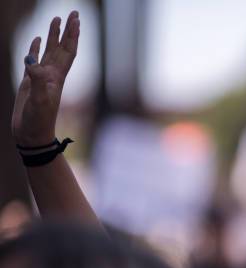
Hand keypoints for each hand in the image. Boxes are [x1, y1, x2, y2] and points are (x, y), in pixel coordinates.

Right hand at [12, 11, 79, 147]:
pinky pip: (34, 60)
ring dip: (53, 35)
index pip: (68, 51)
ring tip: (55, 19)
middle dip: (68, 30)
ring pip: (49, 51)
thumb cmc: (37, 121)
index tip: (76, 20)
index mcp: (57, 77)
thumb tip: (32, 60)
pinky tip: (35, 40)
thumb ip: (36, 80)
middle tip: (73, 13)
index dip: (73, 35)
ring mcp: (41, 78)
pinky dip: (35, 48)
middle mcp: (52, 75)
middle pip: (62, 47)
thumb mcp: (38, 100)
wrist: (31, 136)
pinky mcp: (29, 82)